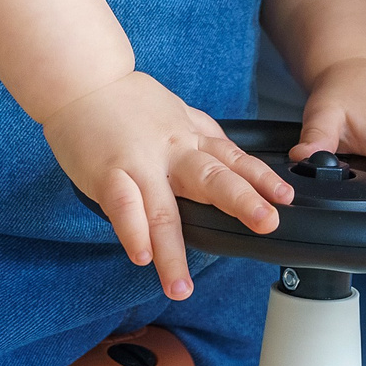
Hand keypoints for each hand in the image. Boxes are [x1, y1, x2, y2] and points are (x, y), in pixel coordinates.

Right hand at [41, 72, 290, 299]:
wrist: (80, 78)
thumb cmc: (125, 100)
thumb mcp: (175, 111)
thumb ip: (202, 135)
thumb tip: (233, 157)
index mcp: (188, 138)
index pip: (232, 159)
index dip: (260, 178)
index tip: (285, 198)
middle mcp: (170, 152)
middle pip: (210, 178)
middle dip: (241, 202)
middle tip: (267, 223)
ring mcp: (138, 164)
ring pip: (161, 210)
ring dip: (172, 252)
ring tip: (181, 287)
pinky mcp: (106, 173)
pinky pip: (121, 206)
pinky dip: (131, 232)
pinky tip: (141, 257)